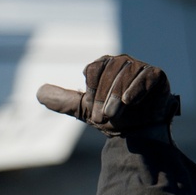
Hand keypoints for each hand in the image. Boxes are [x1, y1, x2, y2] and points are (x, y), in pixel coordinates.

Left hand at [36, 54, 179, 137]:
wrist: (136, 132)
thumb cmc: (111, 117)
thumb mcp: (84, 110)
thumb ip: (63, 101)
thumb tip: (39, 93)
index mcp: (103, 66)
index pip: (93, 70)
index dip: (92, 92)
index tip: (93, 113)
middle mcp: (121, 62)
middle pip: (110, 70)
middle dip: (103, 96)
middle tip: (104, 117)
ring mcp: (140, 67)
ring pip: (126, 73)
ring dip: (117, 96)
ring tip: (116, 113)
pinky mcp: (157, 75)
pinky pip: (147, 75)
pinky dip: (137, 89)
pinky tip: (130, 101)